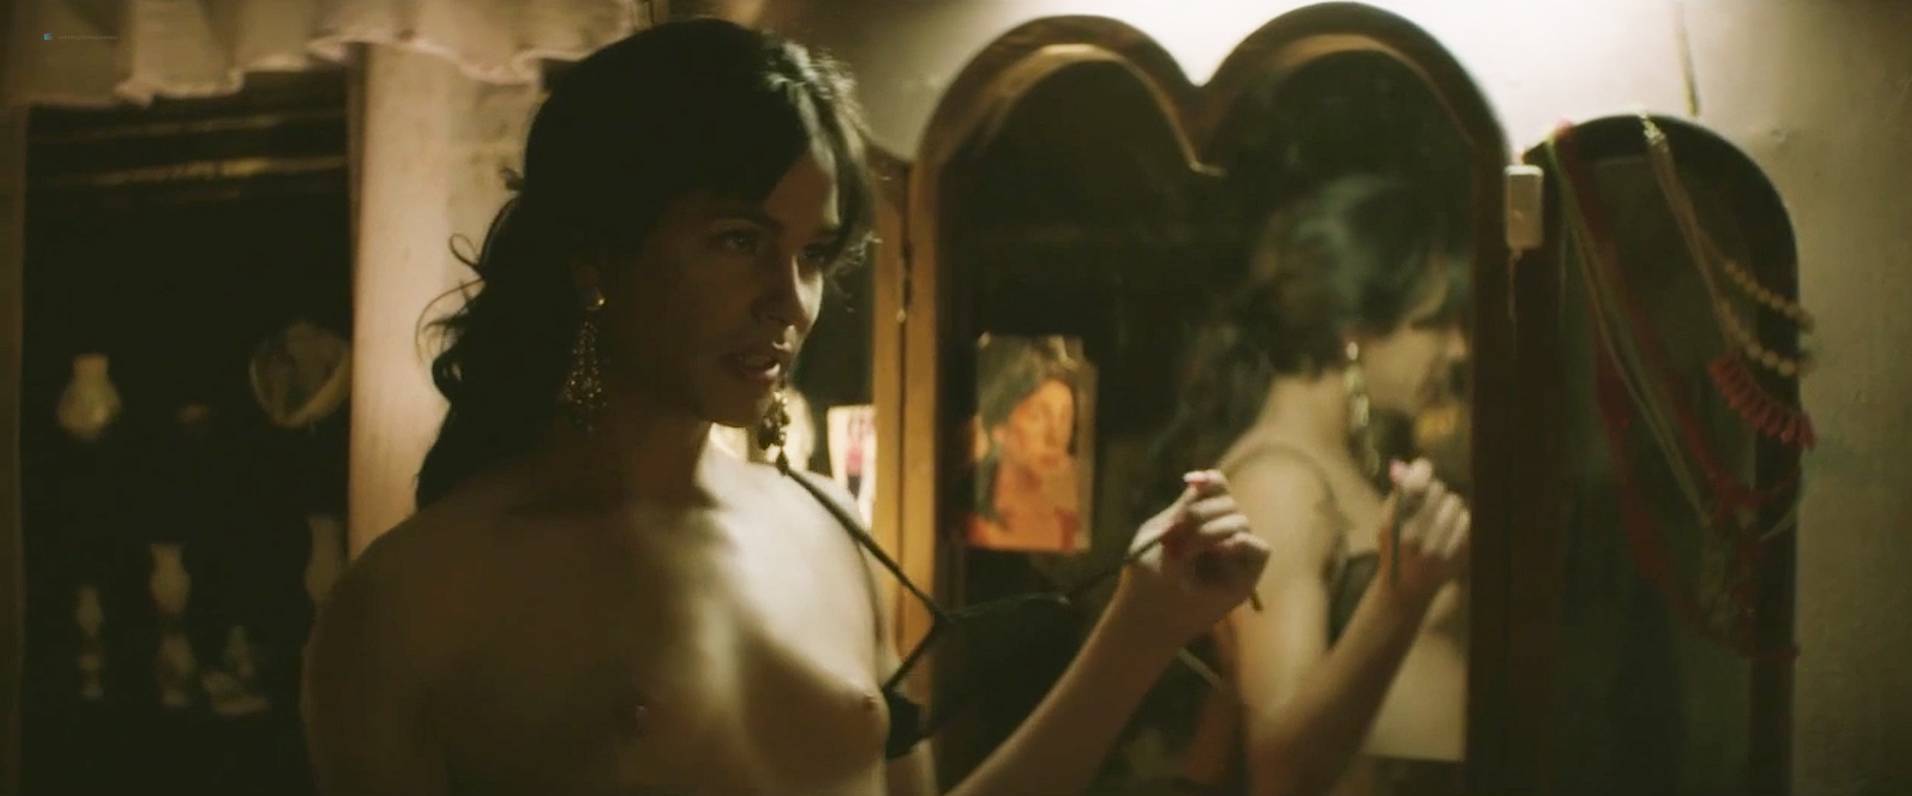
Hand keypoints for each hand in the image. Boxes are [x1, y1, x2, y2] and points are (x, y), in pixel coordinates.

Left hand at [1108, 471, 1271, 648]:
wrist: (1148, 616)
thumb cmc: (1146, 578)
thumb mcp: (1158, 534)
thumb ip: (1182, 508)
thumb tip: (1198, 479)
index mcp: (1199, 519)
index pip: (1216, 487)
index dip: (1208, 480)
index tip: (1190, 481)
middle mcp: (1220, 532)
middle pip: (1227, 501)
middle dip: (1200, 514)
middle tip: (1175, 538)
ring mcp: (1235, 553)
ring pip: (1240, 521)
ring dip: (1211, 531)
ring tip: (1186, 553)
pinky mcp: (1247, 576)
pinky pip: (1261, 548)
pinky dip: (1242, 543)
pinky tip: (1219, 552)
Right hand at [1378, 459, 1469, 602]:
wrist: (1407, 588)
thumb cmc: (1396, 547)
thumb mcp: (1387, 521)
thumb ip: (1396, 493)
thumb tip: (1402, 466)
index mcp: (1393, 524)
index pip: (1415, 484)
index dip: (1421, 472)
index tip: (1423, 472)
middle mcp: (1415, 536)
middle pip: (1439, 490)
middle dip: (1435, 493)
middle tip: (1429, 502)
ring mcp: (1439, 547)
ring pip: (1456, 503)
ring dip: (1449, 507)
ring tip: (1440, 520)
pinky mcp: (1458, 556)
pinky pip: (1468, 520)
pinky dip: (1461, 522)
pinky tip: (1451, 531)